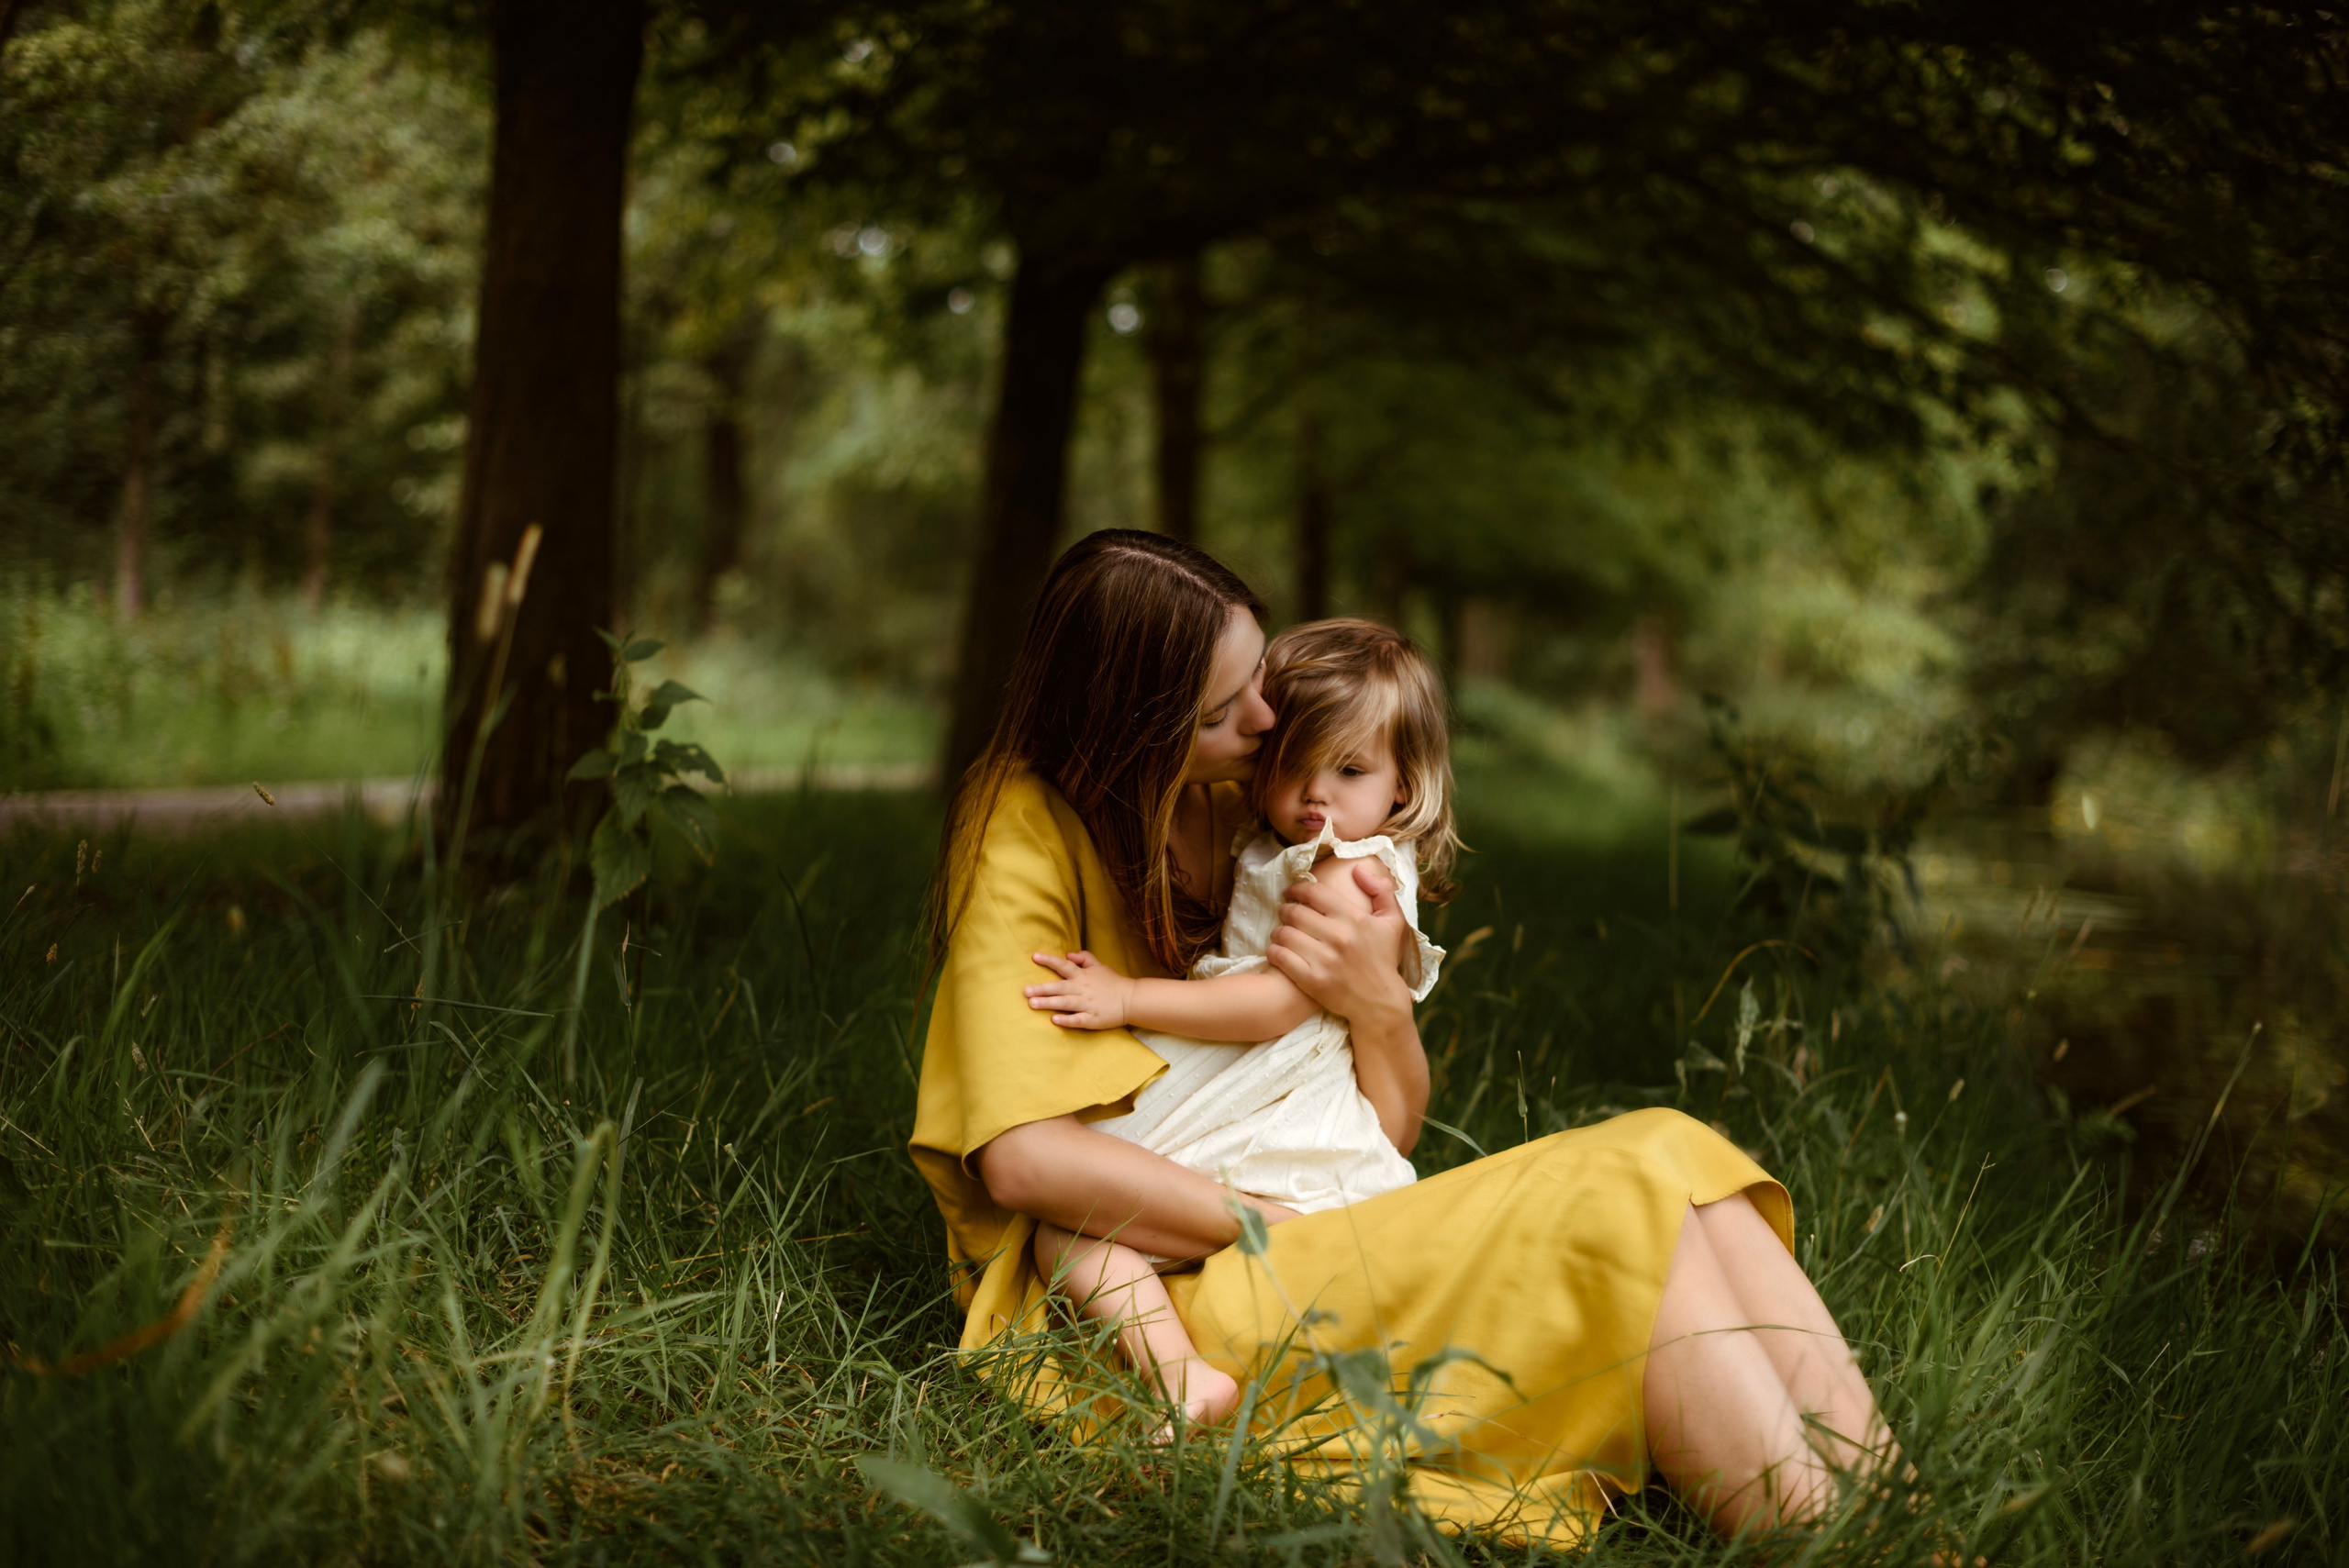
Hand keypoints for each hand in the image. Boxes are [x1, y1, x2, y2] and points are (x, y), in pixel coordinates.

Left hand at [1024, 950, 1135, 1029]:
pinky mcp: (1092, 1019)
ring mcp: (1087, 1005)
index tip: (1034, 957)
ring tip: (1032, 1004)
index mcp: (1083, 976)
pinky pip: (1077, 1019)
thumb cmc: (1112, 982)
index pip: (1063, 966)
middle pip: (1059, 987)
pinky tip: (1054, 1020)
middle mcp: (1083, 989)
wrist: (1131, 999)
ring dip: (1048, 1003)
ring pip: (1065, 1003)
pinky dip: (1066, 1020)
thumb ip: (1084, 958)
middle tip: (1025, 991)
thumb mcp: (1099, 966)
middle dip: (1042, 989)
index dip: (1049, 961)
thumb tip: (1067, 954)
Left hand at [1266, 863, 1411, 1026]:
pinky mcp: (1312, 980)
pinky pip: (1280, 957)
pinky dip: (1274, 951)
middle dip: (1284, 909)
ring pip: (1284, 933)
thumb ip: (1382, 890)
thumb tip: (1358, 869)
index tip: (1291, 891)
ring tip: (1281, 932)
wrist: (1380, 1002)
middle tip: (1284, 912)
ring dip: (1278, 931)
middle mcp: (1338, 936)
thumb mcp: (1393, 922)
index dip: (1297, 888)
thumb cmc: (1383, 959)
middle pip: (1294, 912)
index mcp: (1354, 917)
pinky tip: (1278, 950)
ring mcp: (1324, 959)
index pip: (1314, 892)